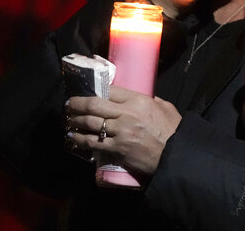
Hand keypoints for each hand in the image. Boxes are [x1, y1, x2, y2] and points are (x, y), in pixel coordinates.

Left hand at [65, 86, 181, 175]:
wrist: (174, 155)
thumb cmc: (172, 129)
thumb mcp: (164, 106)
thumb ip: (150, 100)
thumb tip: (137, 96)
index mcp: (138, 101)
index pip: (110, 90)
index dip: (95, 90)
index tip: (87, 92)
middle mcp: (126, 114)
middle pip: (95, 105)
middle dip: (78, 103)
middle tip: (69, 104)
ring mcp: (120, 132)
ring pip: (90, 123)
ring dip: (76, 121)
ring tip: (69, 120)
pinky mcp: (117, 149)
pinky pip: (93, 143)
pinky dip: (80, 139)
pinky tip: (73, 137)